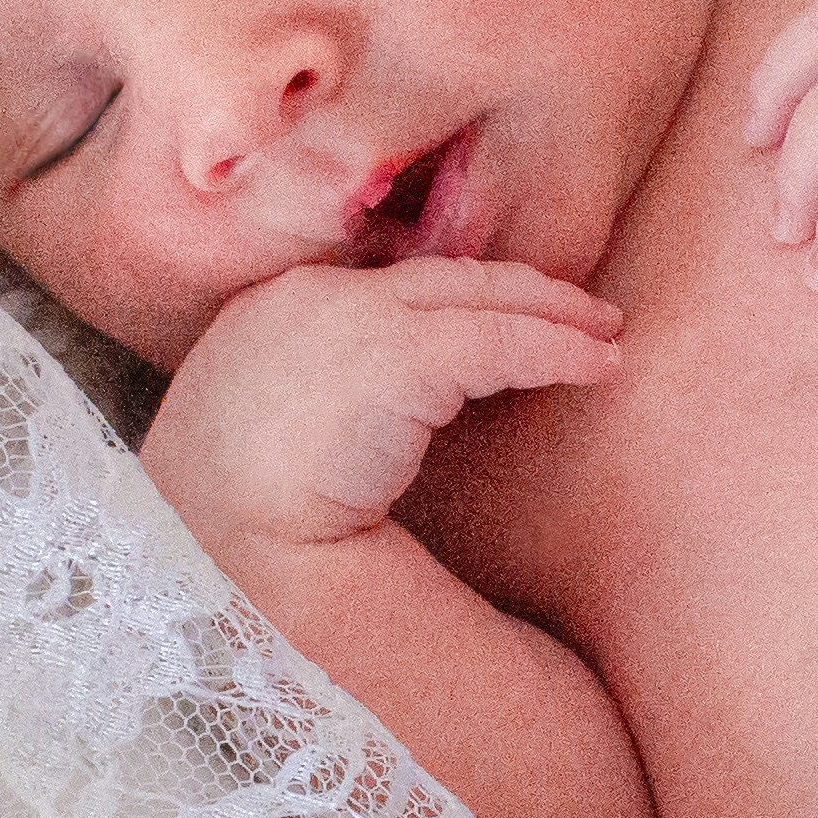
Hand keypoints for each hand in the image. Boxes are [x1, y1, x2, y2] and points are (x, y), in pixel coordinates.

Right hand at [139, 255, 624, 553]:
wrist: (211, 540)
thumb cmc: (226, 515)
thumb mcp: (251, 438)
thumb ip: (305, 403)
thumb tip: (359, 425)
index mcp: (269, 315)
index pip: (382, 287)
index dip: (450, 297)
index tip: (496, 313)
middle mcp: (312, 299)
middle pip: (439, 278)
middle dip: (516, 290)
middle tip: (579, 309)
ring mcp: (354, 318)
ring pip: (480, 299)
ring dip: (554, 315)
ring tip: (605, 335)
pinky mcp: (399, 356)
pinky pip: (502, 342)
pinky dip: (558, 349)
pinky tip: (600, 365)